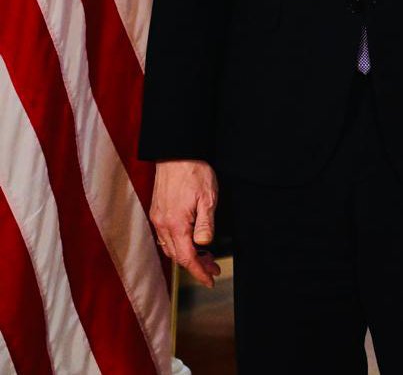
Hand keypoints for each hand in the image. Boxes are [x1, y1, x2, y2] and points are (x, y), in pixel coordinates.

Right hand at [149, 160, 222, 287]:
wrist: (176, 155)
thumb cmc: (194, 173)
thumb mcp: (208, 198)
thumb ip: (206, 224)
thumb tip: (204, 243)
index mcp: (176, 224)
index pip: (186, 257)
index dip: (199, 271)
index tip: (209, 280)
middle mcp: (162, 225)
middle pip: (177, 256)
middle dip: (196, 265)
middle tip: (213, 268)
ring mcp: (158, 219)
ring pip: (170, 248)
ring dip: (187, 255)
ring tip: (205, 256)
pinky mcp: (157, 213)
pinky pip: (165, 237)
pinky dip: (178, 245)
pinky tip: (189, 241)